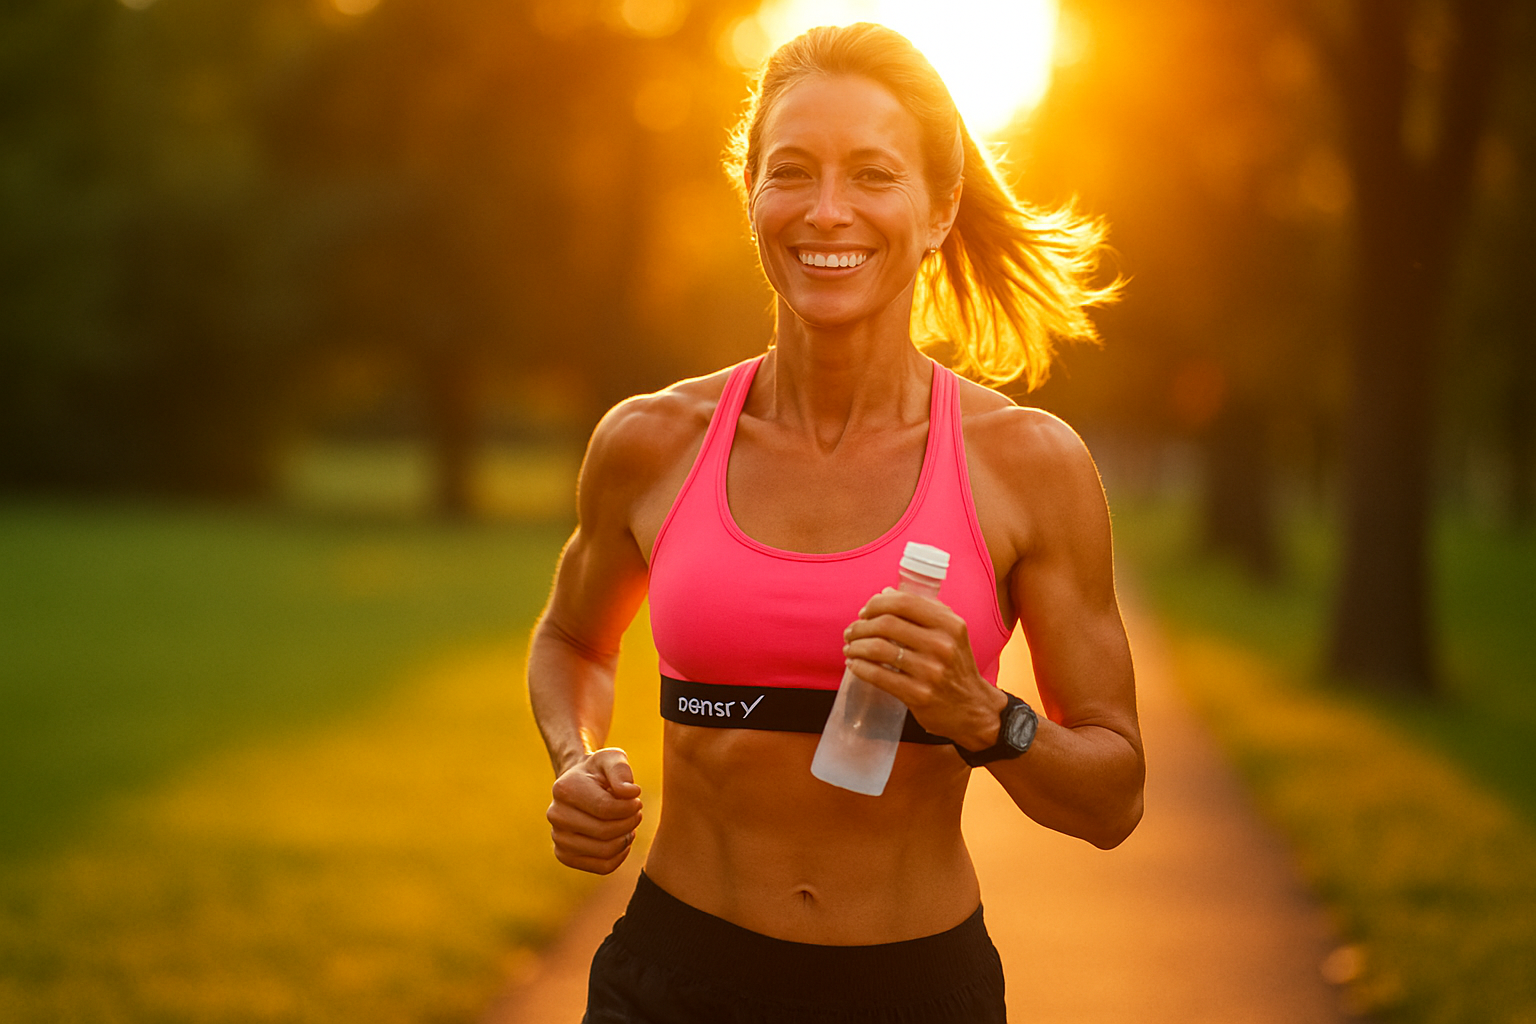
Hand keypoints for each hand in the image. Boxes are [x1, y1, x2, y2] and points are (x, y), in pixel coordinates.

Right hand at [546, 747, 642, 873]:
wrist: (579, 785)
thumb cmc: (599, 771)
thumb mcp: (612, 759)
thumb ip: (621, 770)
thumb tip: (630, 793)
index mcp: (564, 789)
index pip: (605, 809)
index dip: (630, 807)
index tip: (637, 799)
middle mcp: (555, 815)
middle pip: (605, 832)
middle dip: (629, 823)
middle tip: (636, 813)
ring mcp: (557, 838)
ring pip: (604, 852)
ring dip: (625, 839)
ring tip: (628, 825)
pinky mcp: (564, 855)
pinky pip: (601, 867)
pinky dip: (619, 856)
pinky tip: (622, 839)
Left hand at [842, 588, 1006, 750]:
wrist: (973, 709)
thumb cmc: (955, 666)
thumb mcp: (952, 633)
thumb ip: (924, 610)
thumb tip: (885, 593)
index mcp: (950, 625)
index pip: (904, 602)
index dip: (877, 604)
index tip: (864, 612)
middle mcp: (942, 645)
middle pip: (887, 623)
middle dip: (860, 626)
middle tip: (851, 632)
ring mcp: (930, 672)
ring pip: (878, 649)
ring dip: (856, 646)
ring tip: (849, 648)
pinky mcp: (918, 695)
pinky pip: (879, 676)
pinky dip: (860, 668)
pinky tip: (854, 665)